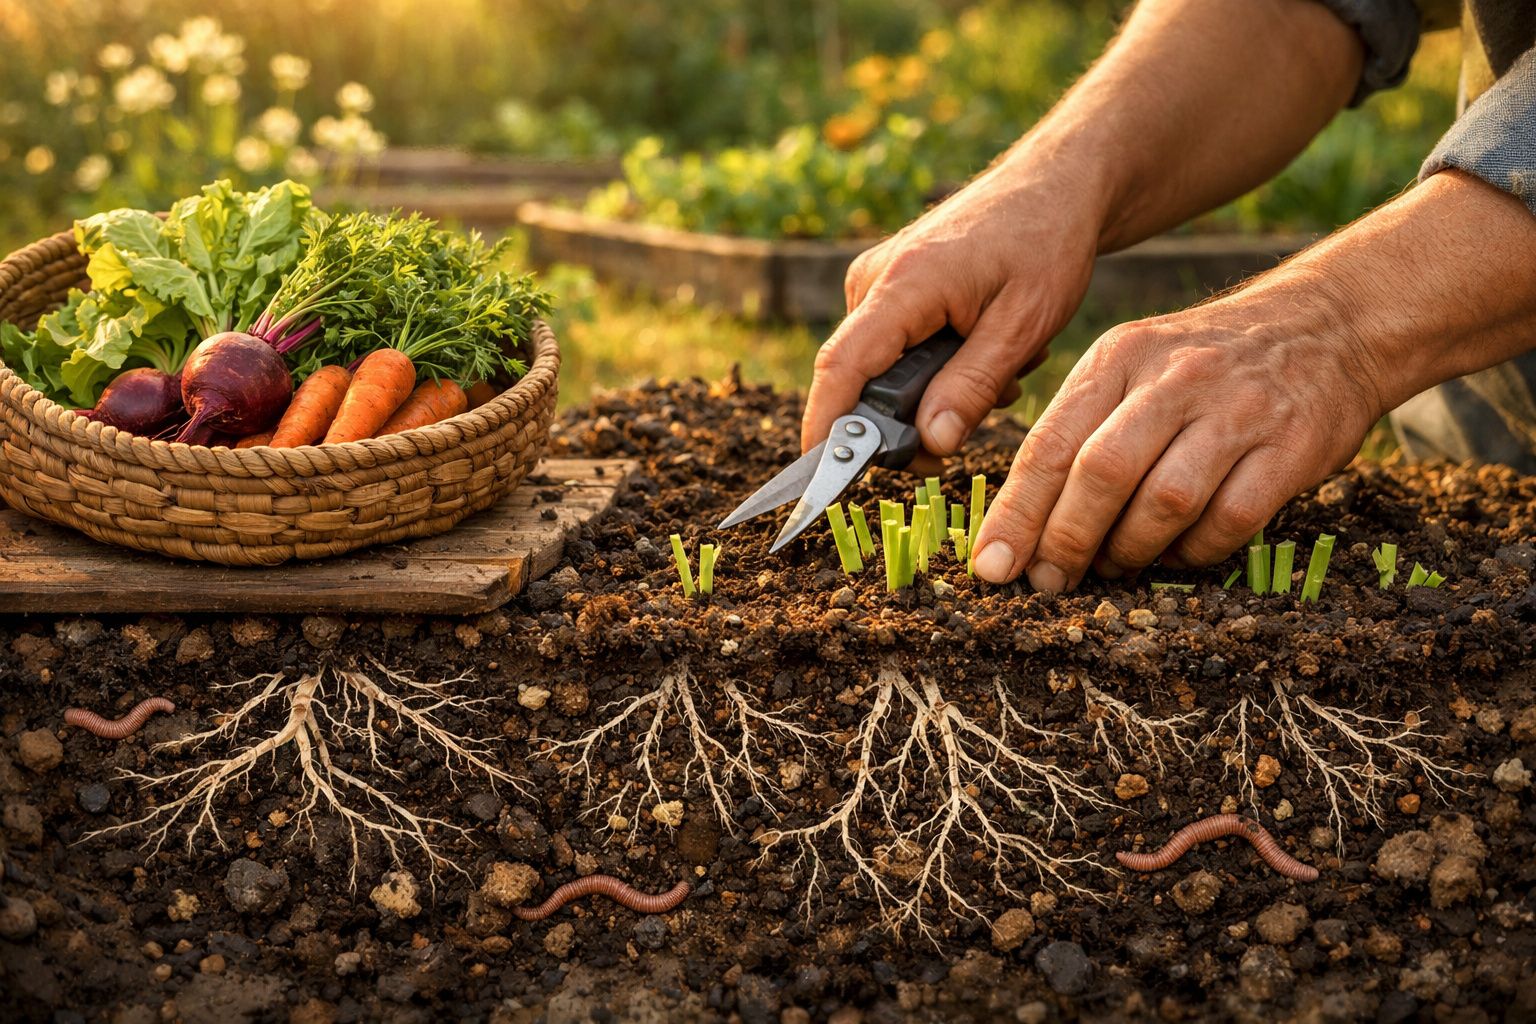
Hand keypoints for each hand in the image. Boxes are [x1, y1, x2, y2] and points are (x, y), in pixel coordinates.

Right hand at [801, 154, 1105, 458]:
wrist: (1054, 185)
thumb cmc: (1045, 244)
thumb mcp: (1023, 325)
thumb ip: (973, 386)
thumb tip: (931, 443)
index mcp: (904, 285)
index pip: (842, 367)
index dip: (826, 428)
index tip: (822, 480)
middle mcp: (873, 281)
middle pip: (859, 380)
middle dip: (909, 421)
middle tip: (970, 430)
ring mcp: (876, 283)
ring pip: (882, 370)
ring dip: (935, 390)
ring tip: (1000, 370)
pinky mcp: (887, 288)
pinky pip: (894, 350)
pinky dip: (936, 367)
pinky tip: (985, 350)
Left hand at [969, 169, 1535, 591]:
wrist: (1326, 326)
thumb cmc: (1203, 365)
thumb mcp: (1132, 368)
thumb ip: (1079, 432)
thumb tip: (1022, 524)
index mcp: (1119, 358)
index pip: (1051, 444)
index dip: (1017, 514)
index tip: (993, 566)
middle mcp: (1175, 378)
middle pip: (1102, 473)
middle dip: (1067, 540)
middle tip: (1051, 581)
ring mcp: (1238, 410)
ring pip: (1166, 500)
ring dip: (1132, 549)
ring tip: (1117, 565)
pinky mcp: (1292, 445)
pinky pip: (1231, 518)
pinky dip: (1196, 551)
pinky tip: (1180, 554)